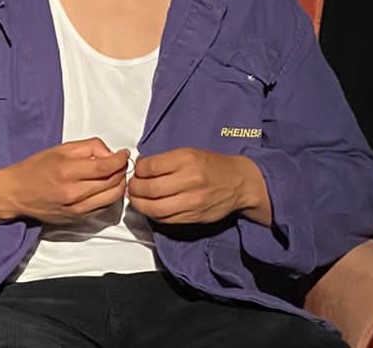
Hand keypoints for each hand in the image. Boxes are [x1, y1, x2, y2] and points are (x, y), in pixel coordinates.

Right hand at [0, 137, 128, 229]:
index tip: (124, 153)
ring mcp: (75, 209)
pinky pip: (102, 208)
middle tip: (121, 163)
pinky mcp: (76, 219)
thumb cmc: (37, 167)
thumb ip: (88, 148)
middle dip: (121, 171)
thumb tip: (110, 154)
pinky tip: (106, 187)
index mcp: (67, 171)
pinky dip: (109, 197)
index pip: (105, 167)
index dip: (120, 160)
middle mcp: (73, 193)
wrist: (16, 193)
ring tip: (116, 175)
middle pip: (112, 183)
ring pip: (111, 198)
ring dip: (119, 185)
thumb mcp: (60, 149)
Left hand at [126, 148, 270, 225]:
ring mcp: (192, 201)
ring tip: (137, 199)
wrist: (240, 182)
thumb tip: (142, 168)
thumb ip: (166, 161)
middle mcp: (189, 180)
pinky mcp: (194, 217)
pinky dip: (153, 215)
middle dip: (135, 188)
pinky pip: (166, 220)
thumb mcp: (190, 152)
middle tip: (132, 186)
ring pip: (155, 208)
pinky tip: (150, 208)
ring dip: (140, 204)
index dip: (138, 170)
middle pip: (150, 189)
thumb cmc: (213, 165)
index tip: (137, 170)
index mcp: (187, 159)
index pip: (150, 167)